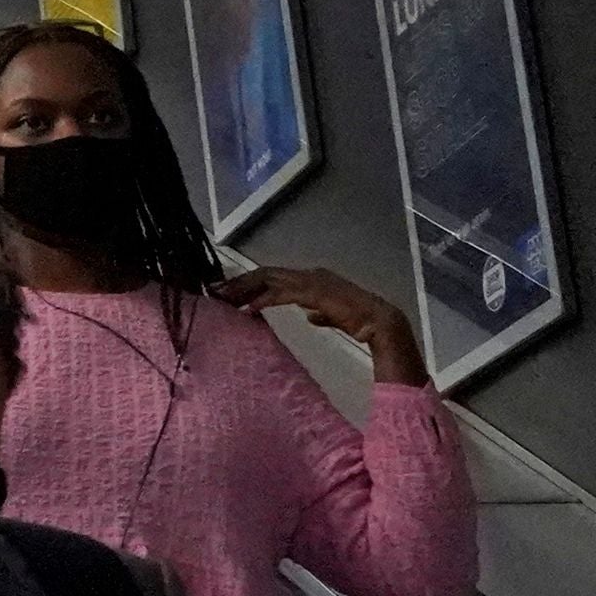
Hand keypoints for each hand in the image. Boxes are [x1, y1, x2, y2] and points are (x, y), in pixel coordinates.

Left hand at [216, 263, 426, 383]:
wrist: (380, 322)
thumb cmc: (359, 321)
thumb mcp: (333, 315)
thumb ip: (320, 312)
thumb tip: (311, 315)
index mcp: (312, 278)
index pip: (273, 276)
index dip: (249, 283)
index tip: (228, 293)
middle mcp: (309, 274)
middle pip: (265, 274)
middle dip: (238, 283)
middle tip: (214, 292)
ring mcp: (311, 281)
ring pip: (268, 280)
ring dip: (243, 289)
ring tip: (222, 299)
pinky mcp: (314, 293)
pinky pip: (282, 295)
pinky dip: (262, 301)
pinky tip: (248, 310)